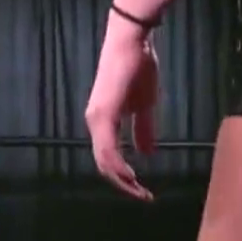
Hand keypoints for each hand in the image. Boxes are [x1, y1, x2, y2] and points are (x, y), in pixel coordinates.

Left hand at [85, 22, 157, 200]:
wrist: (133, 43)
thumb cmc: (138, 69)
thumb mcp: (144, 106)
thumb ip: (143, 129)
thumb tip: (146, 153)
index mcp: (104, 123)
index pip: (109, 158)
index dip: (123, 177)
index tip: (142, 190)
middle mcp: (95, 123)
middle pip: (104, 164)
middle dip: (124, 184)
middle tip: (144, 197)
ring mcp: (97, 119)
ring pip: (104, 159)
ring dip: (121, 179)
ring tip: (139, 191)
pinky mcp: (103, 113)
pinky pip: (107, 146)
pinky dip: (118, 164)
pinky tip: (130, 175)